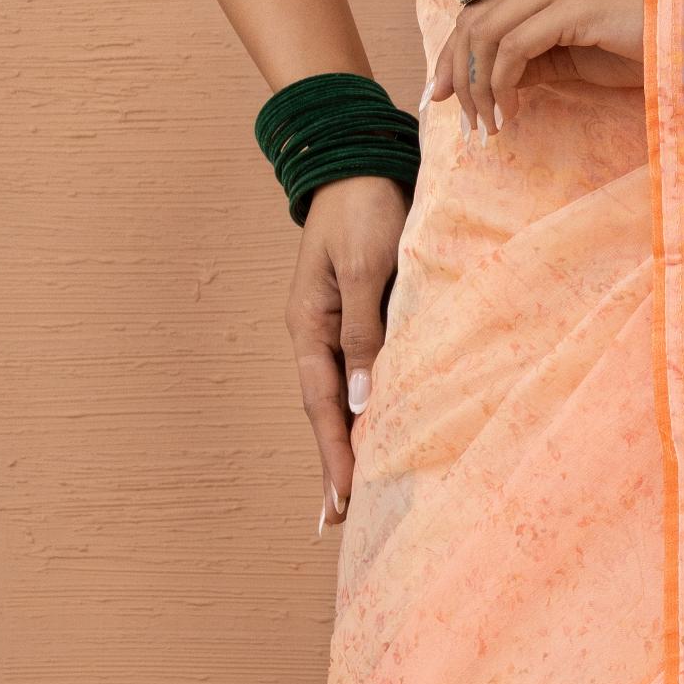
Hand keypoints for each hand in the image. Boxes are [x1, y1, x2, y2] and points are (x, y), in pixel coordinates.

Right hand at [289, 172, 405, 518]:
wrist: (359, 162)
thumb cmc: (365, 209)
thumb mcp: (365, 269)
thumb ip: (363, 333)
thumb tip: (362, 402)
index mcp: (309, 327)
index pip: (322, 406)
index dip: (334, 455)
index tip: (342, 502)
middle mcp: (317, 335)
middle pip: (325, 411)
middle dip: (334, 464)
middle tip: (338, 521)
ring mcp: (335, 328)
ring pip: (342, 397)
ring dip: (348, 442)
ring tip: (354, 493)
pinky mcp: (359, 316)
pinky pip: (360, 373)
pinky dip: (365, 409)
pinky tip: (374, 432)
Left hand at [425, 0, 646, 134]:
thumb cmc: (635, 41)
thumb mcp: (567, 50)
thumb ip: (524, 56)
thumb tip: (475, 85)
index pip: (476, 6)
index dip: (451, 52)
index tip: (441, 95)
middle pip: (473, 19)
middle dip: (458, 74)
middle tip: (464, 120)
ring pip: (486, 34)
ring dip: (479, 87)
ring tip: (489, 124)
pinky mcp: (571, 2)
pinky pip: (514, 48)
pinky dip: (503, 85)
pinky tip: (512, 110)